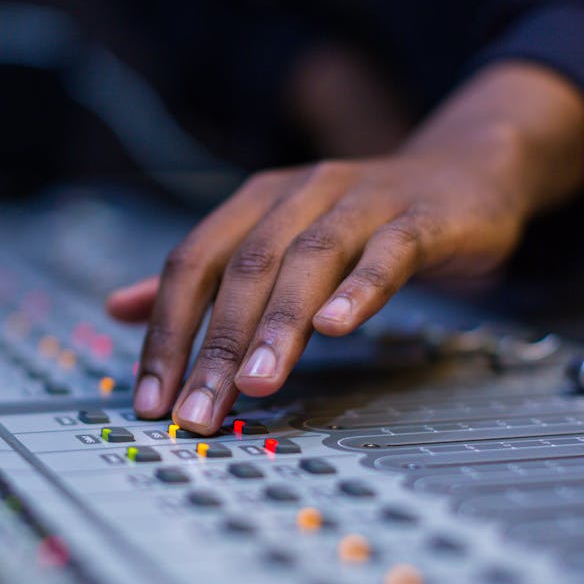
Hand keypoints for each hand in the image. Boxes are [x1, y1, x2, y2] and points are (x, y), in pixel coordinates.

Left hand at [107, 61, 583, 433]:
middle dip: (216, 345)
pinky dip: (361, 287)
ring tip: (257, 384)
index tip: (152, 398)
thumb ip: (203, 275)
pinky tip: (339, 327)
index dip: (166, 330)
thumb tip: (121, 307)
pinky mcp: (421, 217)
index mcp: (256, 202)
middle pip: (246, 268)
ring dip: (278, 324)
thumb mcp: (275, 237)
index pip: (194, 264)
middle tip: (198, 410)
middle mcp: (300, 194)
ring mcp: (362, 201)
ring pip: (310, 258)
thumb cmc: (359, 219)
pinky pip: (388, 251)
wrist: (463, 172)